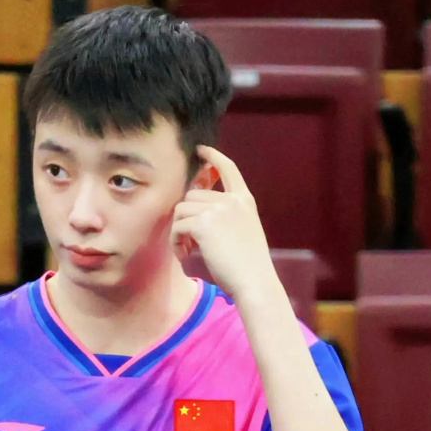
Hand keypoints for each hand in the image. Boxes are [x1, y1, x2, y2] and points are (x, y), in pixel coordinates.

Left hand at [171, 145, 278, 302]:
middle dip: (185, 218)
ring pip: (181, 210)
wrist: (254, 281)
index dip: (213, 156)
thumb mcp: (242, 231)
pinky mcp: (203, 224)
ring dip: (178, 230)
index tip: (201, 150)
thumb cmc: (247, 265)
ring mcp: (218, 210)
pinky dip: (176, 241)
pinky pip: (177, 226)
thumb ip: (225, 215)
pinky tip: (184, 255)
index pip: (228, 168)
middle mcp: (231, 200)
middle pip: (192, 195)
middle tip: (188, 242)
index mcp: (244, 200)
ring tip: (186, 249)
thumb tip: (192, 208)